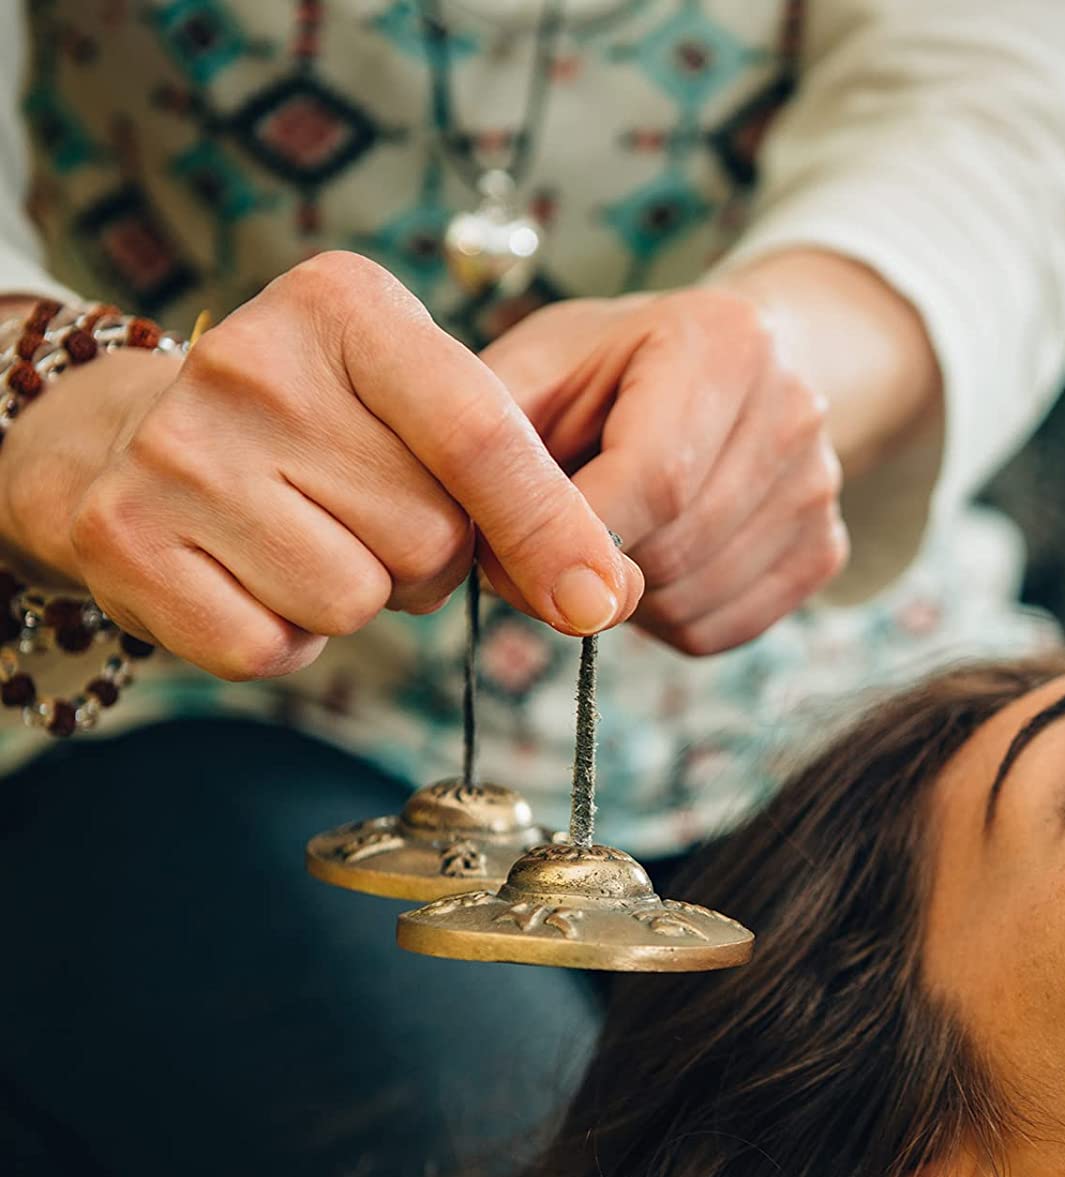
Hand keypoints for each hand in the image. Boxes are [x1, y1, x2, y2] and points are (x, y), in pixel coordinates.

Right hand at [0, 253, 641, 679]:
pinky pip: (269, 648)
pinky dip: (278, 638)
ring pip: (354, 601)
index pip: (480, 435)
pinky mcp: (125, 537)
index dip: (549, 528)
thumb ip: (522, 486)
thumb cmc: (316, 435)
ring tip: (300, 540)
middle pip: (429, 538)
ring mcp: (178, 450)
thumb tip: (604, 596)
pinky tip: (246, 578)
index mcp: (345, 307)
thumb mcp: (416, 413)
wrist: (127, 443)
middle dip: (422, 558)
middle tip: (358, 516)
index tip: (599, 599)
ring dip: (352, 601)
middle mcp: (253, 363)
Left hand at [481, 286, 847, 655]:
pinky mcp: (825, 550)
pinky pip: (720, 629)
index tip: (509, 556)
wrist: (725, 370)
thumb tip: (487, 561)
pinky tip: (646, 564)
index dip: (571, 537)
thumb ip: (494, 441)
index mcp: (727, 341)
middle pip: (674, 547)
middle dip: (592, 563)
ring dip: (622, 596)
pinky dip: (662, 618)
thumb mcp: (539, 366)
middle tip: (550, 537)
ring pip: (691, 599)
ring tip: (604, 541)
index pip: (656, 479)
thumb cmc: (609, 369)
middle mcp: (795, 410)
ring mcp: (819, 486)